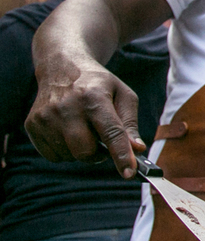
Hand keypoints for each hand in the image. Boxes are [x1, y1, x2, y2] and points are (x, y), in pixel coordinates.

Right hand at [26, 58, 142, 179]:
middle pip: (85, 151)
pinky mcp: (32, 124)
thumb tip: (137, 149)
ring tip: (84, 129)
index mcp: (94, 97)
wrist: (62, 67)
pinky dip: (65, 150)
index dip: (121, 155)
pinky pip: (53, 156)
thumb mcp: (123, 95)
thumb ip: (130, 124)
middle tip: (102, 140)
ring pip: (69, 156)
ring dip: (81, 151)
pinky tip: (68, 131)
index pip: (110, 132)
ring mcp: (46, 116)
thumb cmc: (99, 85)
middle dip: (98, 154)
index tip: (129, 173)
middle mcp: (67, 106)